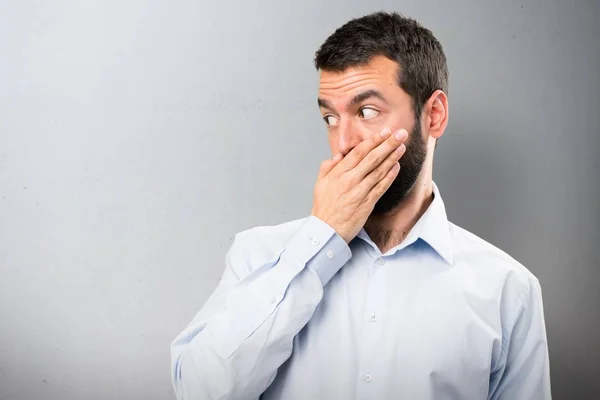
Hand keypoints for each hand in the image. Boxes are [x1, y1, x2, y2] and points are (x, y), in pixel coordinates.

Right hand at [311, 127, 407, 242]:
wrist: (326, 230)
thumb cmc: (323, 207)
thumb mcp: (320, 184)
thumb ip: (328, 167)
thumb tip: (339, 155)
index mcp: (338, 173)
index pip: (358, 152)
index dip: (373, 141)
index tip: (384, 132)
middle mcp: (349, 180)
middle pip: (372, 158)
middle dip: (387, 144)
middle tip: (400, 133)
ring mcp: (359, 192)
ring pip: (379, 171)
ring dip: (392, 157)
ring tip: (402, 146)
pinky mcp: (367, 203)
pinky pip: (381, 187)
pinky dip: (390, 176)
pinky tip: (397, 166)